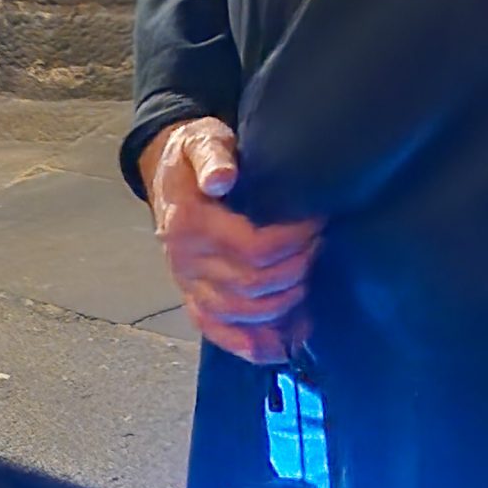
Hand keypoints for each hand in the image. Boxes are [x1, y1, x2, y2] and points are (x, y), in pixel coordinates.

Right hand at [140, 119, 322, 365]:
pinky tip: (281, 347)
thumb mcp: (202, 140)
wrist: (168, 174)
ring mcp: (188, 286)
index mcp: (190, 224)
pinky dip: (251, 345)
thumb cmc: (193, 154)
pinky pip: (219, 332)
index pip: (252, 248)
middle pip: (253, 286)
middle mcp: (186, 262)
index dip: (293, 242)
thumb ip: (212, 156)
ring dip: (283, 305)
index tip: (316, 223)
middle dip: (296, 270)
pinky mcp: (192, 299)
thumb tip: (222, 178)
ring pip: (242, 314)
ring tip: (309, 281)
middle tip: (320, 246)